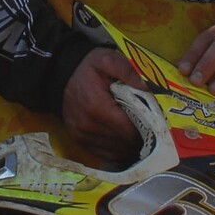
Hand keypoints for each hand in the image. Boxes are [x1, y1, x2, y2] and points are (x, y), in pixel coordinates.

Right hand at [60, 49, 144, 168]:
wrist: (58, 74)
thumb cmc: (86, 67)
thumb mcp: (107, 59)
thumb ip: (128, 72)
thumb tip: (147, 90)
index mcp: (98, 107)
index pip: (129, 131)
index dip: (146, 131)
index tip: (155, 126)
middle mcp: (89, 126)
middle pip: (124, 144)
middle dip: (140, 141)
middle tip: (151, 133)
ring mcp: (83, 136)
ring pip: (116, 153)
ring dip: (129, 148)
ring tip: (140, 139)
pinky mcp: (79, 141)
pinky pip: (104, 155)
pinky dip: (117, 152)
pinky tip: (125, 144)